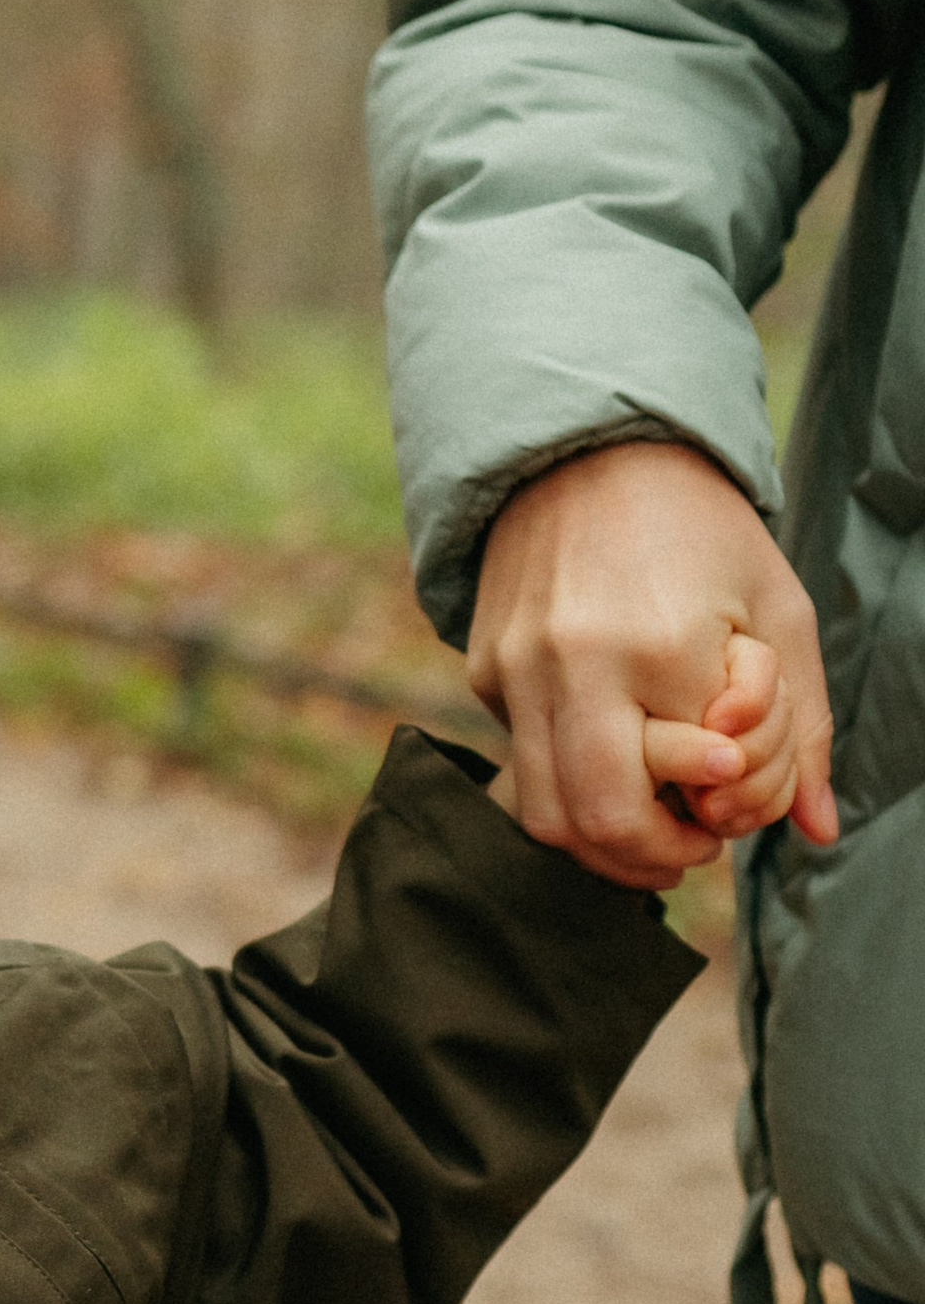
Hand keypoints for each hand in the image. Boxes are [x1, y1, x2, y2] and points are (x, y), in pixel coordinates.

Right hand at [469, 440, 836, 890]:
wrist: (589, 447)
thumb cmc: (701, 529)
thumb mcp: (777, 609)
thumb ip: (805, 726)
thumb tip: (818, 829)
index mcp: (664, 644)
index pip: (697, 783)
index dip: (724, 809)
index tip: (735, 794)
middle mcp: (576, 664)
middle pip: (601, 825)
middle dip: (652, 856)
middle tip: (691, 845)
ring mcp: (516, 671)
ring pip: (543, 817)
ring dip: (599, 845)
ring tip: (647, 826)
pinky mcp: (486, 671)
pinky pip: (520, 761)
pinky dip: (566, 784)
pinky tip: (605, 758)